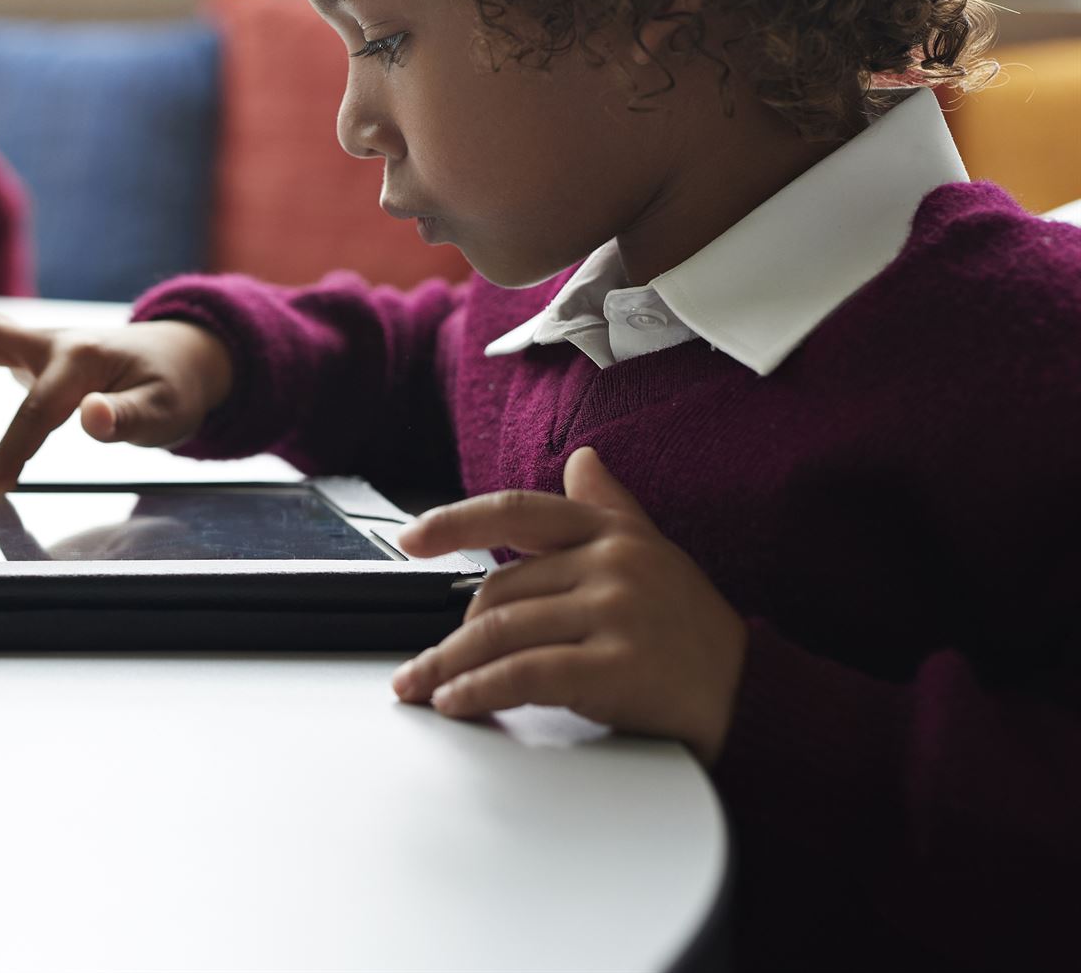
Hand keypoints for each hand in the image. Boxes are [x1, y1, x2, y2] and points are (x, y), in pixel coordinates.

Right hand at [0, 307, 233, 493]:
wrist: (182, 356)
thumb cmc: (173, 389)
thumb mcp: (166, 412)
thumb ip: (128, 417)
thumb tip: (93, 418)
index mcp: (83, 360)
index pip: (38, 407)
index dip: (13, 448)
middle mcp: (54, 341)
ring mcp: (39, 340)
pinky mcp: (30, 348)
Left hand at [390, 447, 747, 764]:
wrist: (750, 691)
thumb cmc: (691, 626)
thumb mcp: (653, 551)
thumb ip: (609, 506)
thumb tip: (581, 459)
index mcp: (609, 531)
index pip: (517, 511)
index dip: (454, 520)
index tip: (411, 538)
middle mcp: (611, 563)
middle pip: (497, 590)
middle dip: (454, 631)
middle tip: (427, 661)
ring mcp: (615, 612)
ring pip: (500, 631)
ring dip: (448, 665)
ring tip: (422, 687)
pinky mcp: (616, 667)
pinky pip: (523, 674)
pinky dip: (478, 690)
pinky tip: (455, 702)